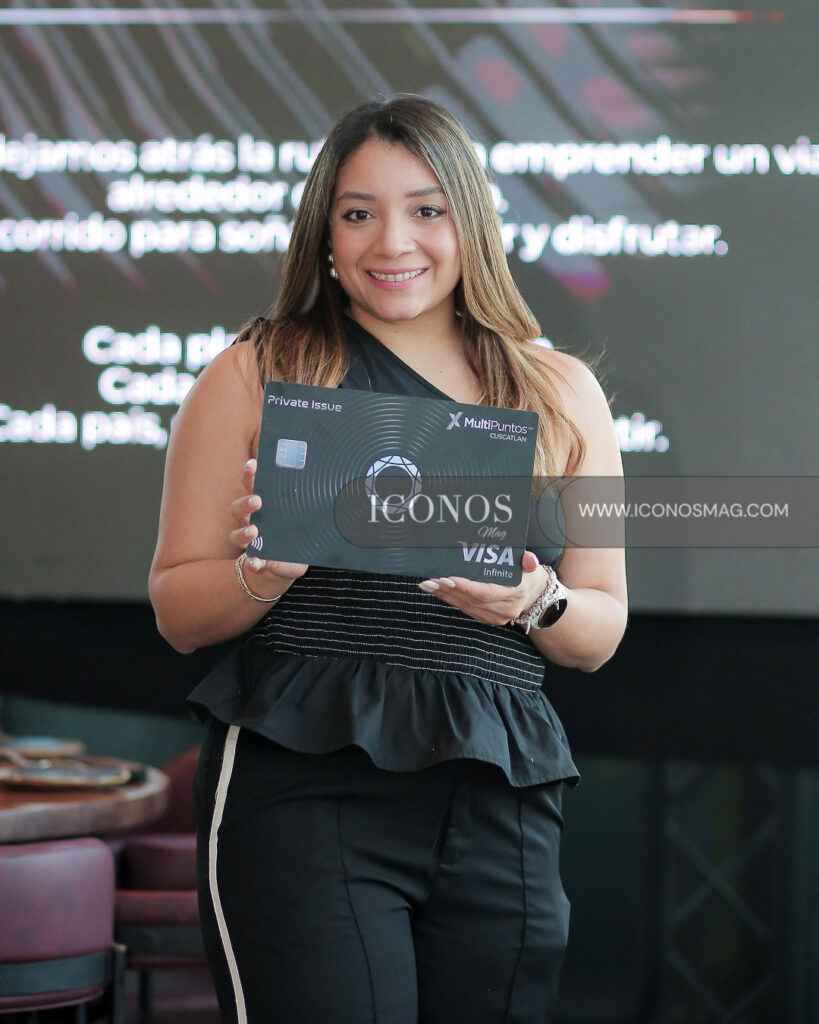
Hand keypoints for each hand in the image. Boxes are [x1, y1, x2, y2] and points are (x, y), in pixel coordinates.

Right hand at [229, 458, 308, 591]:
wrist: (289, 563)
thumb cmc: (297, 531)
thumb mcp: (306, 515)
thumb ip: (316, 501)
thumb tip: (347, 485)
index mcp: (264, 503)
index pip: (251, 484)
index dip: (250, 473)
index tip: (253, 464)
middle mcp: (252, 520)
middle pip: (238, 507)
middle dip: (246, 502)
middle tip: (258, 500)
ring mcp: (252, 541)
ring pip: (236, 534)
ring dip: (244, 532)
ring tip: (254, 531)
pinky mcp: (258, 560)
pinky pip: (250, 561)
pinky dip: (252, 562)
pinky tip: (256, 562)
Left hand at [417, 550, 548, 626]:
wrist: (533, 597)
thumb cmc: (527, 577)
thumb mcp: (531, 567)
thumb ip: (528, 562)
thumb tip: (528, 558)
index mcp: (514, 594)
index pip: (485, 592)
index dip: (465, 587)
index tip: (448, 579)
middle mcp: (503, 609)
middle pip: (471, 600)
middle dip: (448, 589)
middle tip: (430, 580)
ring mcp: (494, 617)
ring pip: (465, 606)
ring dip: (445, 595)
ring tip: (428, 584)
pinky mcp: (486, 619)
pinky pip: (464, 609)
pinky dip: (450, 600)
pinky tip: (437, 591)